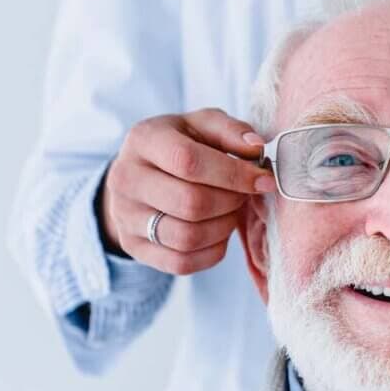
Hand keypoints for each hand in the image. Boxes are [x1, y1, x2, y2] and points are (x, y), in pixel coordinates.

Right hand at [99, 107, 274, 274]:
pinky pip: (182, 263)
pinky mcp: (134, 247)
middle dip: (231, 202)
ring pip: (187, 237)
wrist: (138, 176)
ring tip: (229, 211)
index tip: (263, 180)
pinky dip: (211, 251)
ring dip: (223, 227)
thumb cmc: (179, 147)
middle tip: (243, 195)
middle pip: (190, 203)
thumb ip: (230, 130)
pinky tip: (217, 232)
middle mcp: (126, 179)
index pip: (189, 161)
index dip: (234, 174)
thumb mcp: (201, 127)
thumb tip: (256, 148)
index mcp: (143, 140)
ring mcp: (126, 217)